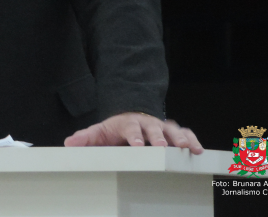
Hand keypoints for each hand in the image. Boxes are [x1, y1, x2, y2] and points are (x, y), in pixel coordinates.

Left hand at [65, 113, 202, 153]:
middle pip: (153, 128)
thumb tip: (69, 143)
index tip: (136, 144)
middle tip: (163, 147)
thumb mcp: (100, 132)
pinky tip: (198, 150)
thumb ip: (86, 138)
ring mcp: (161, 127)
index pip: (130, 128)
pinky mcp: (173, 132)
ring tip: (186, 148)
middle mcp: (146, 123)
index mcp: (128, 123)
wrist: (130, 117)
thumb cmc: (116, 129)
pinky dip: (192, 140)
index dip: (134, 136)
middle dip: (158, 138)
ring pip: (172, 130)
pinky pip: (185, 134)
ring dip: (179, 138)